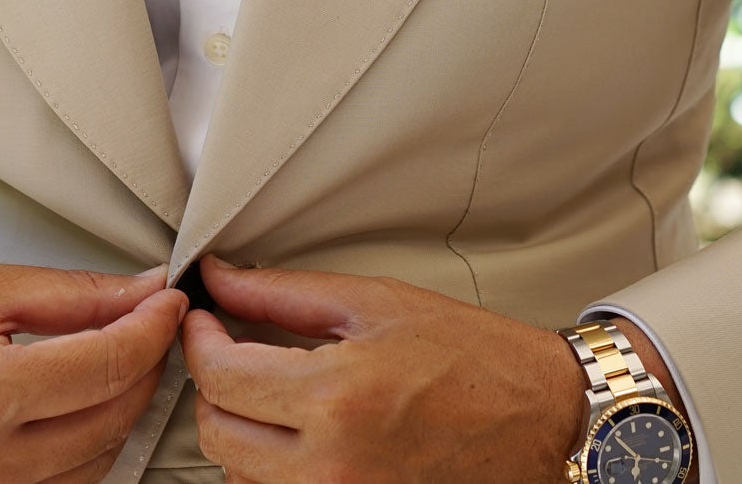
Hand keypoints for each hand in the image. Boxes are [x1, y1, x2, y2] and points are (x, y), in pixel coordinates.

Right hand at [0, 259, 187, 482]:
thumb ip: (70, 294)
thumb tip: (146, 289)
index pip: (110, 364)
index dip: (154, 325)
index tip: (169, 299)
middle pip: (116, 416)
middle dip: (145, 364)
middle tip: (147, 322)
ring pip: (103, 460)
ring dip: (121, 408)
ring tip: (110, 360)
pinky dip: (88, 447)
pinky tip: (78, 407)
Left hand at [178, 254, 586, 482]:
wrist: (543, 418)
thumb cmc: (475, 358)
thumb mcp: (377, 302)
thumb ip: (284, 292)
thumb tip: (221, 278)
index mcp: (338, 394)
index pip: (219, 375)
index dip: (198, 339)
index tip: (204, 321)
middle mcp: (333, 463)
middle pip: (215, 431)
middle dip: (214, 386)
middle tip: (234, 351)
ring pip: (238, 473)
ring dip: (241, 429)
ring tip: (275, 392)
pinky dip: (271, 468)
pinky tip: (300, 433)